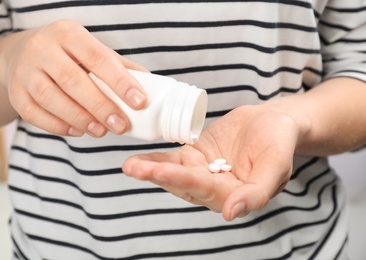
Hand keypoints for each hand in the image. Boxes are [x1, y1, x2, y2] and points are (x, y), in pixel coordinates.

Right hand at [0, 19, 147, 136]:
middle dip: (100, 106)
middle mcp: (42, 48)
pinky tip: (78, 131)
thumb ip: (118, 66)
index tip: (139, 102)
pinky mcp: (15, 93)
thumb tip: (150, 86)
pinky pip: (34, 114)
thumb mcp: (91, 50)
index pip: (97, 57)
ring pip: (50, 98)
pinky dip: (58, 126)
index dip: (120, 81)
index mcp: (68, 34)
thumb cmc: (67, 55)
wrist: (22, 54)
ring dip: (80, 119)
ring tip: (101, 131)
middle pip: (73, 80)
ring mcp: (24, 71)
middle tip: (121, 125)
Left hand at [123, 102, 304, 220]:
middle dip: (159, 177)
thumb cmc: (279, 141)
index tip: (163, 174)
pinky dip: (154, 160)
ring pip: (173, 174)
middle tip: (135, 169)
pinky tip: (136, 160)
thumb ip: (257, 192)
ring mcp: (202, 172)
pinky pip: (172, 160)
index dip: (184, 181)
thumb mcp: (276, 164)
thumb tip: (231, 214)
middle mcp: (215, 188)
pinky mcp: (194, 157)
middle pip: (183, 184)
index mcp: (235, 194)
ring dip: (151, 170)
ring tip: (130, 166)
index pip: (206, 190)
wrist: (272, 122)